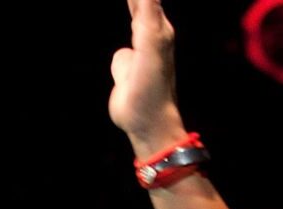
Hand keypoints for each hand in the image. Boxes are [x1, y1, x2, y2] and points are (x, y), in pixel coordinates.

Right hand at [109, 0, 187, 150]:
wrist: (146, 123)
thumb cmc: (151, 88)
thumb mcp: (150, 45)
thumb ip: (147, 14)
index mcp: (158, 27)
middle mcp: (151, 34)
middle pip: (143, 1)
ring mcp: (139, 50)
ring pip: (135, 15)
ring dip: (135, 3)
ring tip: (135, 1)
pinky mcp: (126, 66)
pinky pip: (124, 44)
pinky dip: (125, 32)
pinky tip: (130, 34)